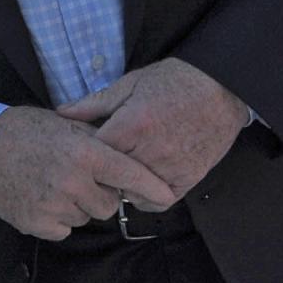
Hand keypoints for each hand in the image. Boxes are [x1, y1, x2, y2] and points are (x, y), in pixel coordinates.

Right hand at [0, 107, 174, 241]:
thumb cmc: (27, 131)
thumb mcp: (67, 124)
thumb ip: (101, 140)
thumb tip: (133, 157)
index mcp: (84, 154)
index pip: (130, 176)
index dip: (152, 188)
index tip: (166, 196)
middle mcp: (73, 181)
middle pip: (109, 205)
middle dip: (99, 195)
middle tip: (76, 178)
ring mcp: (54, 204)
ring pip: (86, 218)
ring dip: (76, 207)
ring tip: (53, 184)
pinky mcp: (37, 223)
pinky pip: (64, 230)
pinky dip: (56, 219)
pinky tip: (40, 197)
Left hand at [57, 59, 250, 202]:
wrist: (221, 86)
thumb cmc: (173, 81)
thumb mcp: (129, 84)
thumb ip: (93, 103)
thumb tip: (61, 113)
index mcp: (131, 126)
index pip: (94, 156)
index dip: (85, 156)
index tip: (83, 153)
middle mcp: (150, 151)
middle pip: (111, 177)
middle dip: (102, 172)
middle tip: (100, 164)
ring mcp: (172, 168)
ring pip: (133, 192)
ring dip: (125, 186)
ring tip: (123, 171)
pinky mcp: (190, 178)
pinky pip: (161, 201)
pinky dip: (149, 196)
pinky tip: (143, 182)